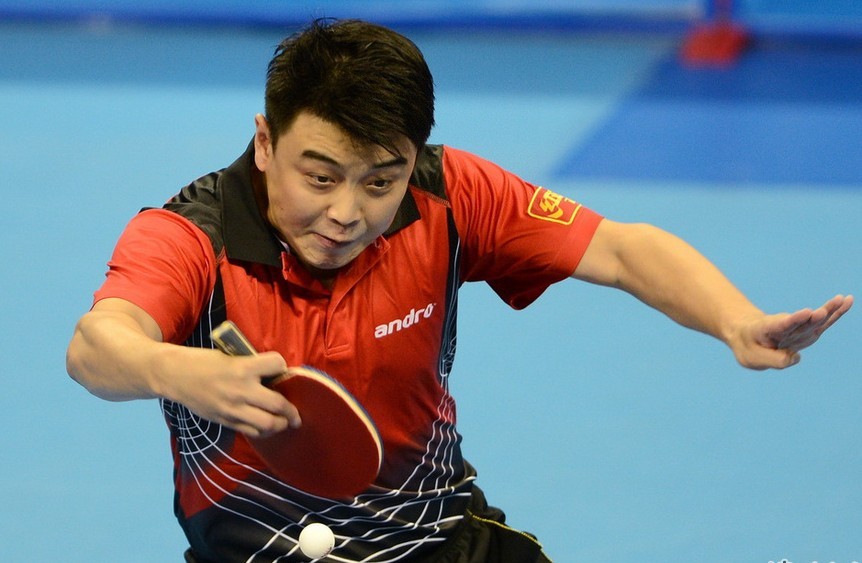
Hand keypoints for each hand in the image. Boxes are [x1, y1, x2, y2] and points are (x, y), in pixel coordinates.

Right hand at [164, 348, 301, 436]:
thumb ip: (250, 365)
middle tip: (296, 413)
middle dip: (291, 410)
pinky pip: (251, 431)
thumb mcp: (229, 355)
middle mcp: (241, 390)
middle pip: (278, 404)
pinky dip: (263, 430)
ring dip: (280, 424)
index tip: (280, 369)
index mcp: (243, 367)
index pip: (278, 365)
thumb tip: (273, 374)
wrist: (173, 376)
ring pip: (268, 424)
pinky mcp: (225, 420)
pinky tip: (266, 426)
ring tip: (284, 422)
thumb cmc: (202, 361)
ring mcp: (233, 408)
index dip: (282, 366)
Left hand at [730, 294, 852, 369]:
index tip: (807, 312)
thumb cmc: (750, 346)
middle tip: (821, 312)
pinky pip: (822, 322)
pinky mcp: (807, 330)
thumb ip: (773, 360)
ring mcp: (797, 328)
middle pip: (800, 323)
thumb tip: (797, 357)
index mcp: (767, 330)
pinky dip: (835, 313)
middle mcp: (784, 326)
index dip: (793, 320)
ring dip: (828, 311)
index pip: (780, 325)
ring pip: (813, 320)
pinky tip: (848, 301)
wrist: (747, 334)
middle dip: (811, 319)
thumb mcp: (753, 358)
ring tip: (841, 300)